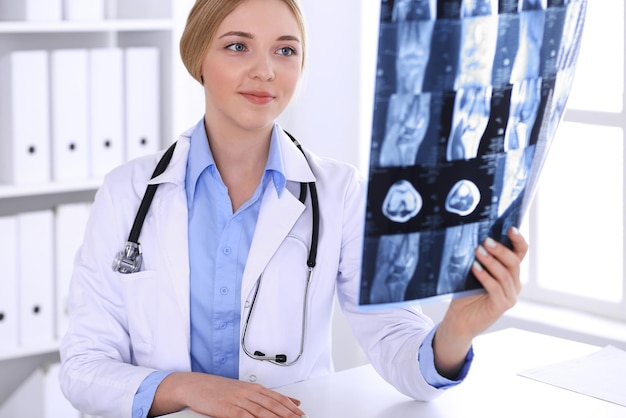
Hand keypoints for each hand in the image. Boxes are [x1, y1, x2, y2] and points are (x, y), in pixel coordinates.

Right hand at [150, 372, 305, 417]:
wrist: (194, 385)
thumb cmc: (217, 389)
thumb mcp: (241, 390)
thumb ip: (261, 396)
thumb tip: (285, 400)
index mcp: (252, 388)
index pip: (276, 397)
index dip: (290, 406)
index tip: (300, 412)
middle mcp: (247, 393)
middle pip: (272, 405)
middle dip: (288, 413)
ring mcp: (238, 400)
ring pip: (262, 411)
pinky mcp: (227, 409)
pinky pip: (243, 417)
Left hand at [433, 227, 527, 377]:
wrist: (459, 320)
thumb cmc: (465, 293)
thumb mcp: (473, 272)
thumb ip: (479, 258)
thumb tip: (476, 237)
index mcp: (510, 273)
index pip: (520, 253)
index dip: (518, 240)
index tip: (511, 228)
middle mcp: (514, 284)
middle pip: (513, 263)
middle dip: (500, 250)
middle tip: (486, 241)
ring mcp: (510, 296)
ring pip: (505, 275)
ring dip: (491, 261)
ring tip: (478, 251)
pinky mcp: (501, 306)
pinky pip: (495, 288)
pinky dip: (485, 276)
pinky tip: (475, 267)